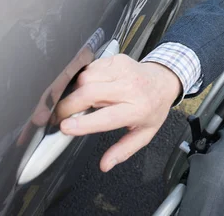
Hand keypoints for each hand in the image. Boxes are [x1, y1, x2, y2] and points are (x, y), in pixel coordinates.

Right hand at [55, 54, 181, 171]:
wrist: (164, 81)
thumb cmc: (153, 108)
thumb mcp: (144, 133)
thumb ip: (124, 150)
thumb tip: (105, 164)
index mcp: (138, 109)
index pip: (107, 117)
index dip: (84, 123)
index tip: (65, 127)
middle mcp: (131, 88)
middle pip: (90, 93)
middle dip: (68, 106)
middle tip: (59, 116)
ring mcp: (123, 70)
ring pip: (86, 78)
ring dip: (75, 91)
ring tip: (79, 101)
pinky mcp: (117, 60)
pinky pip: (90, 67)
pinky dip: (83, 78)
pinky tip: (90, 86)